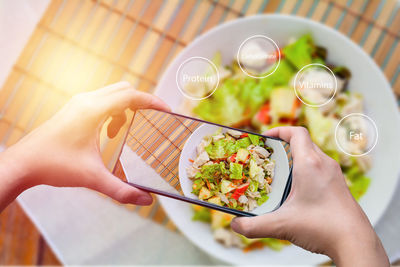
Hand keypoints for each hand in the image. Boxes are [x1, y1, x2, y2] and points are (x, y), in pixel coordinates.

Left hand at [0, 82, 169, 210]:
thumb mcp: (92, 178)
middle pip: (124, 89)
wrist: (23, 164)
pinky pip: (101, 101)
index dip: (153, 101)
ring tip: (122, 133)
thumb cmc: (53, 166)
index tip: (167, 110)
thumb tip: (146, 200)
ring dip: (125, 109)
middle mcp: (86, 101)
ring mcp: (78, 103)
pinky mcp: (73, 109)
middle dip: (140, 103)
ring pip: (112, 94)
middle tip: (150, 121)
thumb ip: (121, 190)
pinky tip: (107, 134)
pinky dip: (112, 112)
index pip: (131, 96)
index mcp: (93, 110)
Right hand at [231, 127, 387, 265]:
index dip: (279, 131)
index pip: (296, 133)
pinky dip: (305, 171)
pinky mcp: (338, 185)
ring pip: (312, 155)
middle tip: (268, 158)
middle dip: (283, 146)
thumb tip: (235, 225)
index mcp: (309, 164)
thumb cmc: (324, 227)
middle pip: (303, 143)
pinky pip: (319, 168)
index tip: (265, 138)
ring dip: (295, 159)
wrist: (355, 242)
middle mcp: (323, 164)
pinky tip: (296, 191)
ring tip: (279, 174)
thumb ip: (254, 225)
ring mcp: (333, 174)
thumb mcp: (283, 225)